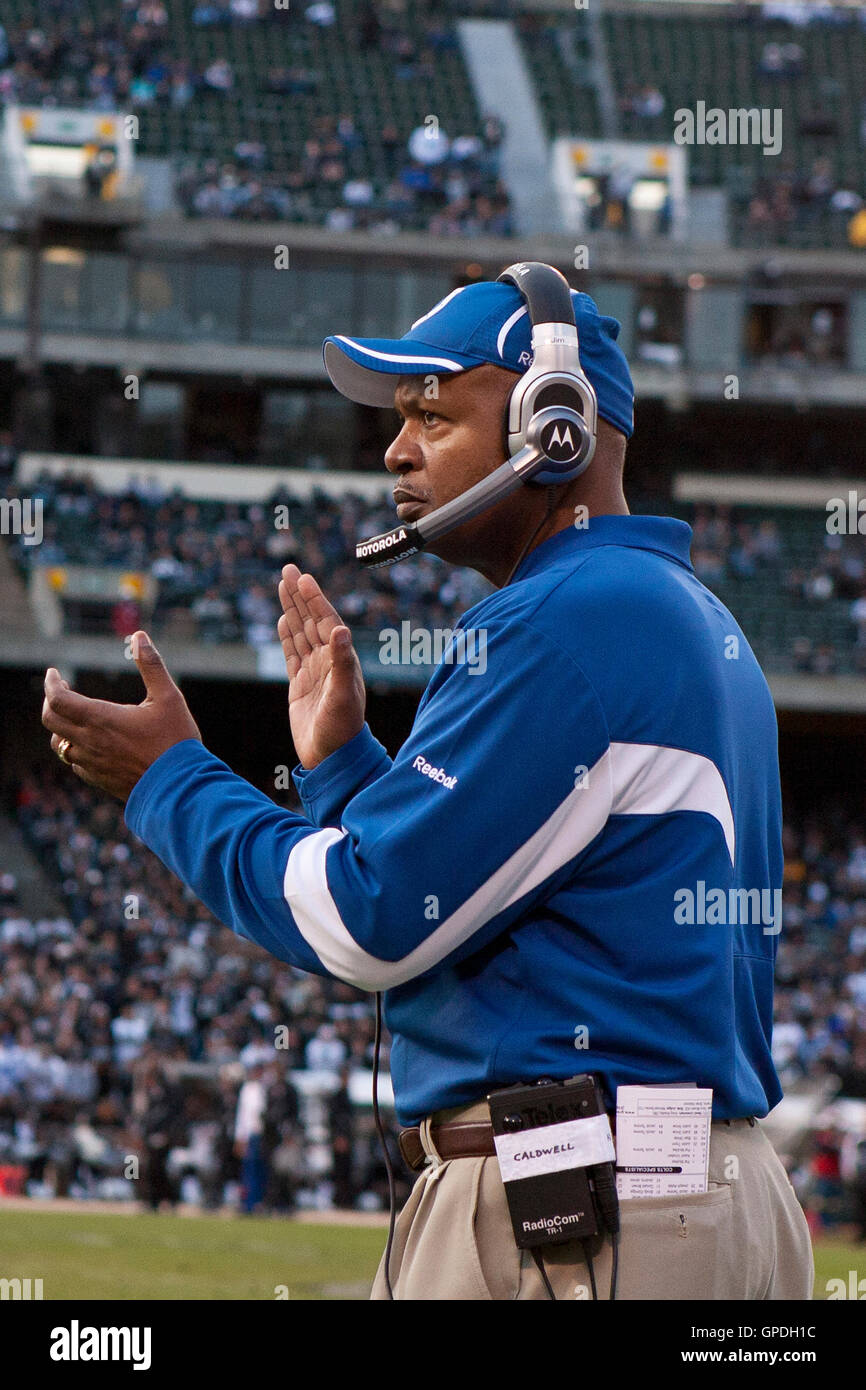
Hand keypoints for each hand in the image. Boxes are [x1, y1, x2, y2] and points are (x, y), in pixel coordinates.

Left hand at [42, 631, 201, 800]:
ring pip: (60, 744)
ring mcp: (92, 764)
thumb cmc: (176, 741)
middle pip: (51, 720)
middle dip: (51, 702)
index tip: (54, 674)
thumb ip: (151, 665)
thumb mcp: (169, 697)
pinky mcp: (100, 780)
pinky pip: (75, 764)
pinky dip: (75, 749)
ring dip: (61, 727)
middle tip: (61, 692)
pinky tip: (91, 745)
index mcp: (101, 718)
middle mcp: (89, 742)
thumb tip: (139, 636)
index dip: (51, 683)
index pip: (58, 699)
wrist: (180, 788)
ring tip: (75, 717)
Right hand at [277, 564, 364, 769]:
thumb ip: (342, 662)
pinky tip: (283, 619)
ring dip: (292, 609)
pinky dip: (286, 635)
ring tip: (283, 586)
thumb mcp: (343, 695)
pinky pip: (292, 653)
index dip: (314, 599)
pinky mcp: (300, 685)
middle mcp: (329, 661)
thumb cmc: (342, 728)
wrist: (331, 758)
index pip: (326, 621)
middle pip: (311, 620)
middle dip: (300, 595)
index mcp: (341, 659)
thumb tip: (340, 630)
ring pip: (300, 633)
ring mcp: (314, 671)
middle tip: (288, 569)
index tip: (303, 577)